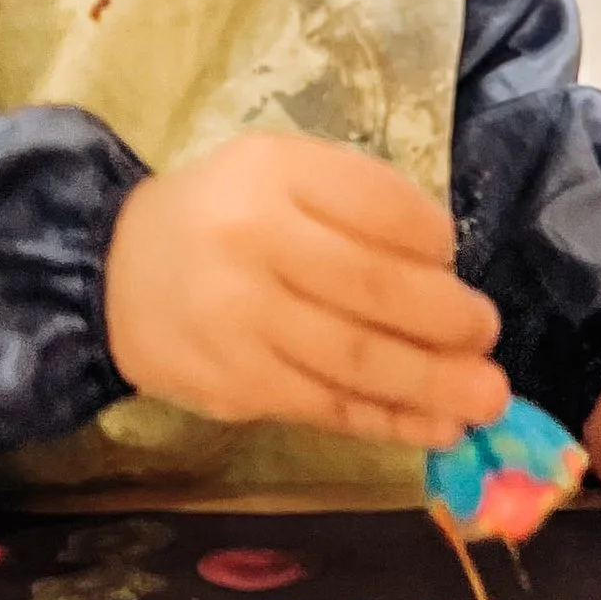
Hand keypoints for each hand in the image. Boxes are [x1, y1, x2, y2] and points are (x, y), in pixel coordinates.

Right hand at [105, 133, 509, 448]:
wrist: (113, 272)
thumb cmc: (221, 217)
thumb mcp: (277, 171)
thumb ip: (355, 203)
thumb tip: (445, 272)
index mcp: (273, 172)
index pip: (380, 206)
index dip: (434, 241)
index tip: (451, 263)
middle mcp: (253, 242)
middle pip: (374, 288)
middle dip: (447, 319)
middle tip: (487, 336)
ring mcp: (241, 320)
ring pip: (356, 358)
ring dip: (433, 383)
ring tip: (486, 398)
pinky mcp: (236, 384)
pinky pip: (328, 406)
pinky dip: (389, 421)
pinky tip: (436, 428)